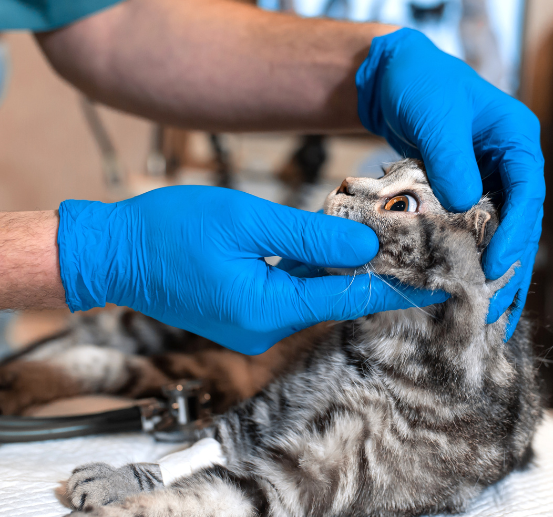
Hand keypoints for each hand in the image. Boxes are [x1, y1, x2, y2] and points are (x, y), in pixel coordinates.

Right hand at [56, 186, 446, 353]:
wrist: (113, 252)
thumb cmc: (170, 229)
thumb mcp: (246, 222)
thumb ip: (308, 237)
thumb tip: (364, 247)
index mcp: (267, 310)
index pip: (348, 298)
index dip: (396, 287)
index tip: (439, 285)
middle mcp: (263, 330)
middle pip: (334, 299)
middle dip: (372, 273)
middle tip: (416, 245)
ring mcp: (252, 327)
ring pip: (312, 295)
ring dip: (339, 269)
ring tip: (382, 238)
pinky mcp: (242, 315)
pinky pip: (289, 293)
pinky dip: (310, 271)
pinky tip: (328, 245)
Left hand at [356, 28, 543, 338]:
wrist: (390, 77)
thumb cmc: (418, 83)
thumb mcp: (436, 117)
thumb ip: (452, 160)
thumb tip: (466, 205)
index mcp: (517, 138)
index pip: (528, 191)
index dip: (517, 232)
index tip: (498, 265)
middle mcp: (511, 162)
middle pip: (521, 221)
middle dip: (510, 266)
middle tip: (494, 309)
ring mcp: (491, 179)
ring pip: (501, 233)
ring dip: (496, 273)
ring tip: (490, 317)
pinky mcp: (466, 193)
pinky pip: (475, 231)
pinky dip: (472, 260)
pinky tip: (468, 292)